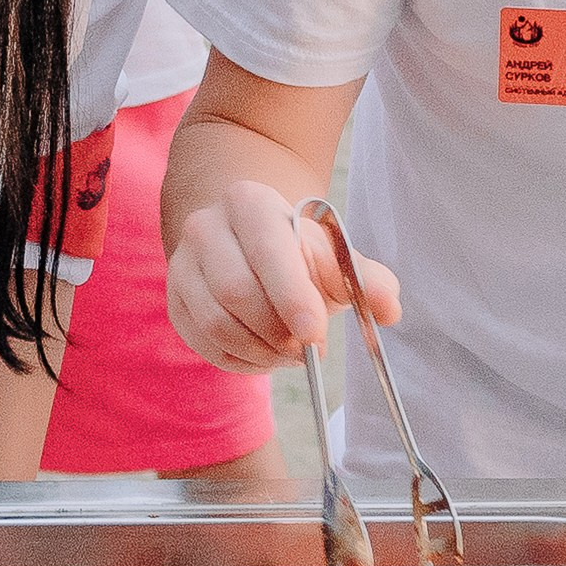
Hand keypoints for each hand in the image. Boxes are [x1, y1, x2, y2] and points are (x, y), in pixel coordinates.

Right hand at [167, 179, 402, 371]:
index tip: (316, 333)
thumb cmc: (297, 251)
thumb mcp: (332, 255)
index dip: (291, 295)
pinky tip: (265, 355)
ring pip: (217, 323)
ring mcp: (182, 265)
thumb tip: (389, 309)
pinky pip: (205, 344)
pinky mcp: (176, 303)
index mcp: (249, 203)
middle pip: (236, 291)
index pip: (267, 250)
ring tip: (290, 353)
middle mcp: (205, 227)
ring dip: (260, 351)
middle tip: (309, 352)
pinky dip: (241, 361)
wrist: (246, 239)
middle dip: (277, 332)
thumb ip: (363, 278)